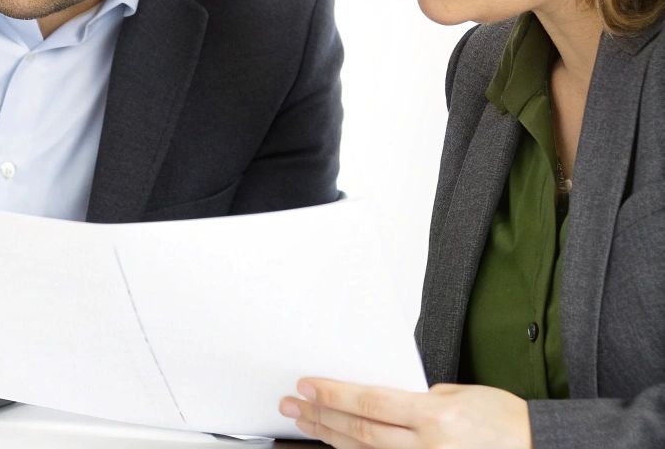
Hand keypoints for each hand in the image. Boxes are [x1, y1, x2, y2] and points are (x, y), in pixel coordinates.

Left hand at [279, 377, 530, 447]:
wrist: (538, 448)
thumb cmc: (505, 419)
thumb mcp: (460, 395)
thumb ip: (418, 399)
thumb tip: (379, 400)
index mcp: (434, 415)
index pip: (370, 401)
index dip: (334, 394)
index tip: (307, 386)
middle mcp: (428, 445)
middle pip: (360, 429)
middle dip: (321, 415)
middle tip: (292, 404)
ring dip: (331, 436)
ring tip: (305, 422)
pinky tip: (337, 445)